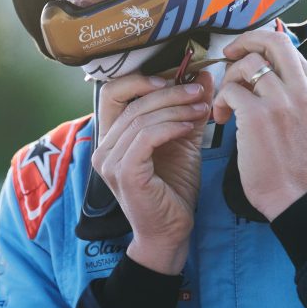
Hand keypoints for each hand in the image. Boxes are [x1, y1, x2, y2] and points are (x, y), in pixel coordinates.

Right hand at [92, 70, 211, 274]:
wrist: (172, 231)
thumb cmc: (174, 188)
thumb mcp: (182, 140)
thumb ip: (188, 110)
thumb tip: (202, 76)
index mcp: (111, 137)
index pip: (112, 92)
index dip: (140, 79)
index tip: (174, 76)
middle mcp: (104, 148)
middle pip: (133, 102)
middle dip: (170, 92)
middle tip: (198, 91)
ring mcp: (110, 162)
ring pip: (141, 117)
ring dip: (175, 108)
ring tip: (200, 108)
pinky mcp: (125, 174)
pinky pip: (146, 137)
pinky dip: (170, 126)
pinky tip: (188, 126)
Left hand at [211, 29, 306, 219]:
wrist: (294, 195)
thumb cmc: (292, 161)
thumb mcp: (305, 117)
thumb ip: (290, 90)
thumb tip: (260, 68)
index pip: (288, 45)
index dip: (261, 45)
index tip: (246, 56)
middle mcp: (301, 89)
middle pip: (272, 40)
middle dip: (245, 40)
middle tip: (230, 54)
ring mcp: (280, 100)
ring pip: (246, 64)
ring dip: (228, 80)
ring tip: (226, 103)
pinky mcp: (257, 116)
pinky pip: (230, 90)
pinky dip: (221, 101)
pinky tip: (222, 119)